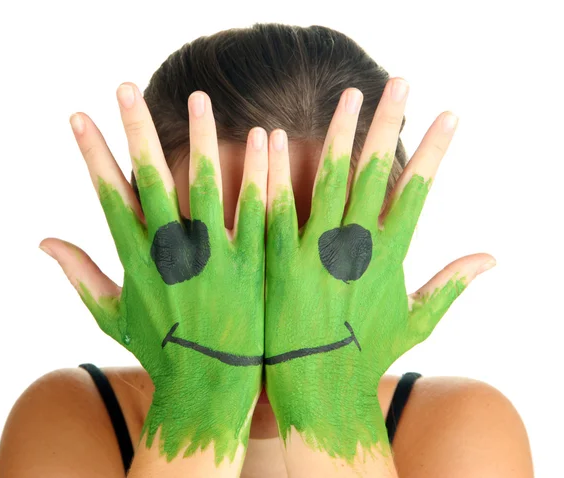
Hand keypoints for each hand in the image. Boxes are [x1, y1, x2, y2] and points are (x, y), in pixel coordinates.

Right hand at [40, 84, 267, 465]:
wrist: (213, 388)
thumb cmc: (162, 352)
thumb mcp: (111, 317)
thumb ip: (79, 275)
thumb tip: (43, 241)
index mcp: (136, 261)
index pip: (108, 195)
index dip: (92, 154)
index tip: (80, 117)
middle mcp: (171, 252)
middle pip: (150, 179)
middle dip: (135, 130)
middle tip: (125, 87)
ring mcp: (214, 255)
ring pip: (206, 184)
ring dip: (200, 137)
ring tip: (197, 98)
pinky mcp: (253, 263)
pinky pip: (258, 209)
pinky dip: (259, 171)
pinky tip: (263, 137)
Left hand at [264, 79, 494, 461]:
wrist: (316, 393)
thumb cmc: (365, 359)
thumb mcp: (416, 322)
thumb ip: (450, 284)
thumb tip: (492, 258)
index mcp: (388, 257)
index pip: (416, 190)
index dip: (433, 151)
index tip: (449, 114)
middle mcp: (354, 247)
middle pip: (373, 173)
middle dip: (389, 124)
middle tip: (399, 83)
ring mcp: (313, 251)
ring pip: (326, 180)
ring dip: (337, 134)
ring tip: (349, 97)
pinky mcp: (276, 260)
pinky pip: (274, 207)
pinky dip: (273, 171)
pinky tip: (269, 135)